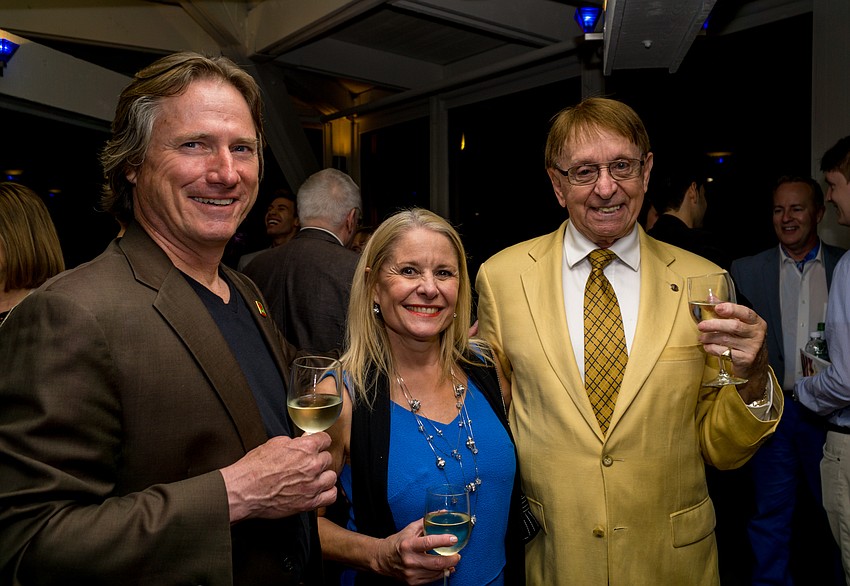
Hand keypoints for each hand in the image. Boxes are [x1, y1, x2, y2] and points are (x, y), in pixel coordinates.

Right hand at [221, 432, 336, 522]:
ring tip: (313, 478)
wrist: (244, 490)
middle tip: (307, 464)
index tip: (317, 445)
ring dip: (323, 476)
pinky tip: (319, 490)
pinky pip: (330, 496)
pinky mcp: (309, 502)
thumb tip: (303, 440)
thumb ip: (294, 442)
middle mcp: (312, 466)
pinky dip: (326, 493)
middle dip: (318, 459)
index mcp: (305, 448)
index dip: (319, 442)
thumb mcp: (274, 444)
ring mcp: (312, 485)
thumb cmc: (254, 468)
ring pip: (331, 477)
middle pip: (328, 458)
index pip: (325, 440)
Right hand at [372, 518, 458, 584]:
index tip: (454, 539)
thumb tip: (442, 512)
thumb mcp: (410, 529)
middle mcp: (410, 560)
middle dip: (451, 559)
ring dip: (447, 567)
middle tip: (457, 555)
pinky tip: (444, 568)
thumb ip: (427, 521)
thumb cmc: (398, 542)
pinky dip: (440, 573)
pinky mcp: (413, 582)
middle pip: (436, 563)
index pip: (429, 542)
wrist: (383, 559)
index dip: (444, 541)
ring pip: (436, 572)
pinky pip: (432, 579)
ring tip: (452, 561)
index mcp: (408, 545)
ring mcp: (411, 573)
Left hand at [697, 302, 769, 401]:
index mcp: (756, 322)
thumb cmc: (745, 340)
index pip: (746, 312)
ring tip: (702, 337)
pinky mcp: (745, 359)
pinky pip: (724, 352)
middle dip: (715, 325)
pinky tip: (707, 346)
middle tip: (701, 326)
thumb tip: (710, 298)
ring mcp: (752, 348)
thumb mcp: (741, 324)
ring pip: (727, 340)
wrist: (756, 365)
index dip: (731, 309)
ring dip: (710, 337)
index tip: (717, 307)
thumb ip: (727, 310)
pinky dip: (712, 348)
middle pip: (734, 326)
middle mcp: (757, 334)